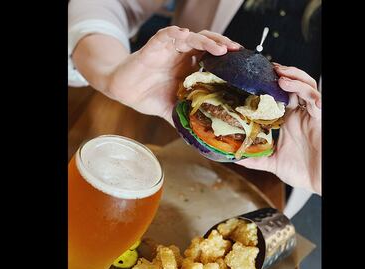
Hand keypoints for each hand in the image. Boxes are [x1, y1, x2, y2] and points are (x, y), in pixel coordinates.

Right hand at [105, 26, 240, 123]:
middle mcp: (182, 55)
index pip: (213, 57)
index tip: (241, 65)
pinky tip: (184, 36)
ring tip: (220, 49)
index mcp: (189, 67)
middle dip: (223, 45)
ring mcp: (169, 49)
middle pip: (208, 43)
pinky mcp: (154, 47)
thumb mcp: (172, 109)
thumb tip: (200, 138)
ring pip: (192, 37)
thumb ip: (186, 118)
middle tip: (236, 51)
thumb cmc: (148, 96)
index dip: (227, 58)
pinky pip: (166, 36)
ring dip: (207, 41)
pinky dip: (176, 35)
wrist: (123, 90)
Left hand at [239, 64, 321, 194]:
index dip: (268, 84)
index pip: (278, 95)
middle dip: (282, 74)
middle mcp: (300, 114)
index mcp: (288, 120)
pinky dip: (308, 93)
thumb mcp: (273, 163)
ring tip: (280, 76)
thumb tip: (235, 157)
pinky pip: (316, 100)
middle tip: (267, 68)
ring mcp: (311, 115)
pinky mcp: (320, 119)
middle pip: (293, 84)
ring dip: (294, 78)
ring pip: (306, 86)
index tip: (252, 78)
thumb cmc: (303, 171)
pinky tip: (296, 89)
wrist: (320, 181)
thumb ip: (255, 158)